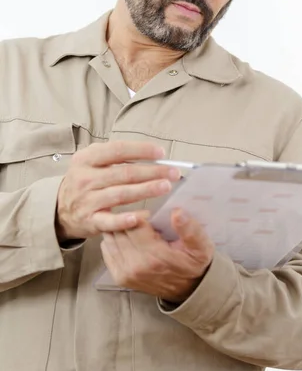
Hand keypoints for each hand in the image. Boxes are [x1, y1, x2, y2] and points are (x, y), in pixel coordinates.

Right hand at [56, 141, 179, 240]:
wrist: (60, 208)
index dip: (141, 150)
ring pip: (121, 194)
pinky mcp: (90, 221)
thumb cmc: (85, 180)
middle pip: (124, 173)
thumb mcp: (92, 161)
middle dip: (152, 171)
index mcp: (87, 159)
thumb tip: (153, 154)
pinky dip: (126, 219)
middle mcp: (86, 178)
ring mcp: (88, 200)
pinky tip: (143, 216)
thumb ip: (116, 155)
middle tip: (173, 173)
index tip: (161, 152)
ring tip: (165, 187)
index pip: (117, 150)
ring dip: (146, 190)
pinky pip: (110, 220)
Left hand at [100, 209, 214, 302]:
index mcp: (155, 257)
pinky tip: (127, 238)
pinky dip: (113, 240)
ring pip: (110, 239)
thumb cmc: (193, 264)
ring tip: (134, 228)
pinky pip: (106, 250)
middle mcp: (136, 266)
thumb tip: (177, 212)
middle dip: (127, 220)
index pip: (134, 225)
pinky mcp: (120, 278)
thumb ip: (190, 229)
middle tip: (141, 220)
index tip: (149, 215)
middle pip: (119, 230)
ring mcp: (126, 274)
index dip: (139, 214)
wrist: (188, 291)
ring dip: (118, 229)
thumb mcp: (201, 246)